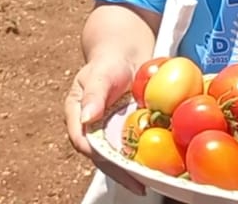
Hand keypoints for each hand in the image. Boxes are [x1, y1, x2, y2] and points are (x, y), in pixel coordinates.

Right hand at [64, 54, 145, 195]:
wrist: (125, 52)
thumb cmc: (108, 61)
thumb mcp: (100, 74)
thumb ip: (93, 94)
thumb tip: (86, 119)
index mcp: (76, 116)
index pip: (84, 142)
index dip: (99, 157)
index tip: (119, 166)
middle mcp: (92, 129)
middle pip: (103, 156)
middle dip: (121, 172)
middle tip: (140, 185)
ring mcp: (110, 131)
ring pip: (119, 155)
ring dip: (134, 169)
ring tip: (152, 181)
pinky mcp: (126, 130)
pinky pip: (134, 146)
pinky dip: (146, 155)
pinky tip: (161, 164)